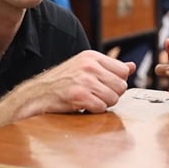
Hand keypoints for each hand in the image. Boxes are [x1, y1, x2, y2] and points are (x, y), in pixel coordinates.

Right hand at [16, 50, 134, 115]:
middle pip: (121, 86)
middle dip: (112, 95)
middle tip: (97, 95)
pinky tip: (83, 106)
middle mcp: (89, 66)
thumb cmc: (62, 82)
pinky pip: (101, 108)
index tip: (104, 85)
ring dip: (103, 104)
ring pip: (113, 98)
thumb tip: (131, 66)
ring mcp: (84, 80)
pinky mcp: (79, 95)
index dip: (116, 82)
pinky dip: (94, 110)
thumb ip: (110, 67)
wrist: (37, 94)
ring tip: (90, 100)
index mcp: (92, 56)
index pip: (123, 71)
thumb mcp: (85, 68)